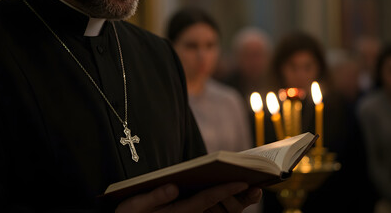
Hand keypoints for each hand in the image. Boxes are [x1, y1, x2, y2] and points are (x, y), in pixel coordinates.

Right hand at [115, 182, 261, 212]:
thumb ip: (153, 198)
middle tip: (257, 188)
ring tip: (252, 189)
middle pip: (218, 209)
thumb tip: (173, 188)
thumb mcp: (133, 207)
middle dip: (238, 199)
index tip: (243, 181)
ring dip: (235, 202)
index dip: (225, 190)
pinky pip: (209, 210)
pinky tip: (233, 191)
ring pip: (218, 212)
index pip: (206, 199)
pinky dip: (224, 202)